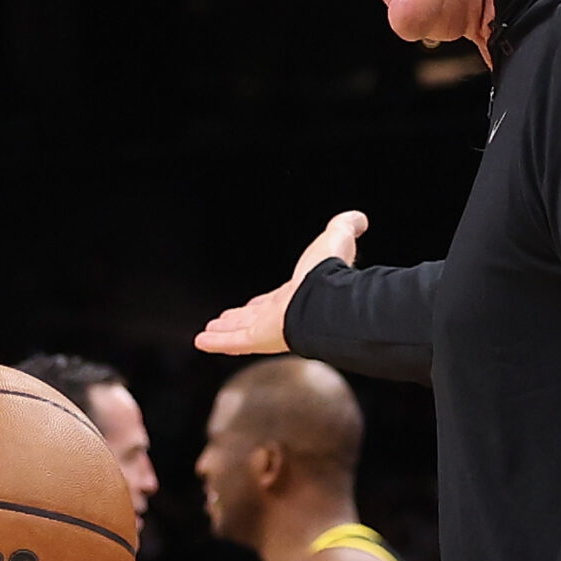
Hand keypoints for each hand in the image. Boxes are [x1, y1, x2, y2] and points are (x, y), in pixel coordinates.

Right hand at [195, 211, 368, 355]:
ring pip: (240, 329)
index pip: (274, 300)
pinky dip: (216, 342)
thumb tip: (358, 218)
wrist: (326, 302)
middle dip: (239, 319)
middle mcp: (280, 313)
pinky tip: (202, 341)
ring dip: (224, 331)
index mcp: (296, 295)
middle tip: (223, 320)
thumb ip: (344, 227)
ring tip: (208, 331)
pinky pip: (233, 341)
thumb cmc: (329, 274)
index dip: (262, 303)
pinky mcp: (257, 338)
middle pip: (254, 317)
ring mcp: (268, 327)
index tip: (252, 305)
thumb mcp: (336, 240)